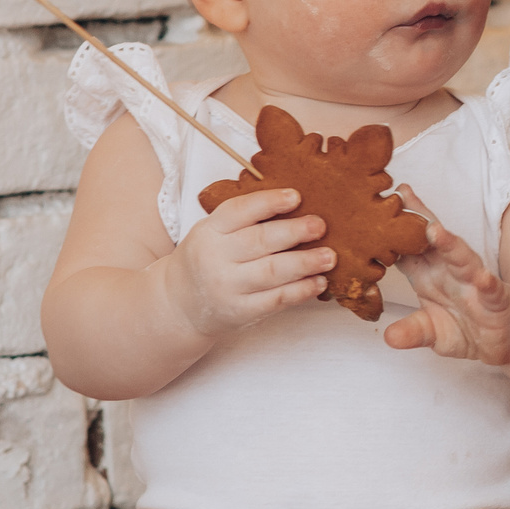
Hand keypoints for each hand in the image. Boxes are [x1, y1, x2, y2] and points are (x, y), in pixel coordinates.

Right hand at [159, 187, 333, 339]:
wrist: (180, 304)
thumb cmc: (206, 259)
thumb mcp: (213, 232)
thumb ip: (245, 219)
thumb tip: (297, 203)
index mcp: (210, 231)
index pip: (239, 211)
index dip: (269, 202)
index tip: (296, 196)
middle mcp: (215, 258)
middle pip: (260, 241)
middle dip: (294, 232)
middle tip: (320, 226)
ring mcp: (228, 287)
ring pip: (272, 272)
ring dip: (305, 263)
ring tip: (329, 256)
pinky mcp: (241, 311)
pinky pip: (276, 299)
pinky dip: (301, 291)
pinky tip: (319, 281)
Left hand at [383, 186, 509, 363]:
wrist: (507, 337)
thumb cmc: (467, 327)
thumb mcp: (433, 333)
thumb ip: (411, 331)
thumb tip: (388, 338)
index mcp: (428, 276)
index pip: (406, 248)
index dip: (390, 231)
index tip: (371, 210)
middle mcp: (450, 272)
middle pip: (433, 241)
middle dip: (419, 218)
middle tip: (402, 196)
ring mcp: (475, 283)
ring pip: (462, 258)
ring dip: (450, 243)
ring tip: (435, 230)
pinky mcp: (497, 300)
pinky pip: (491, 289)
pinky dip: (487, 282)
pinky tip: (482, 277)